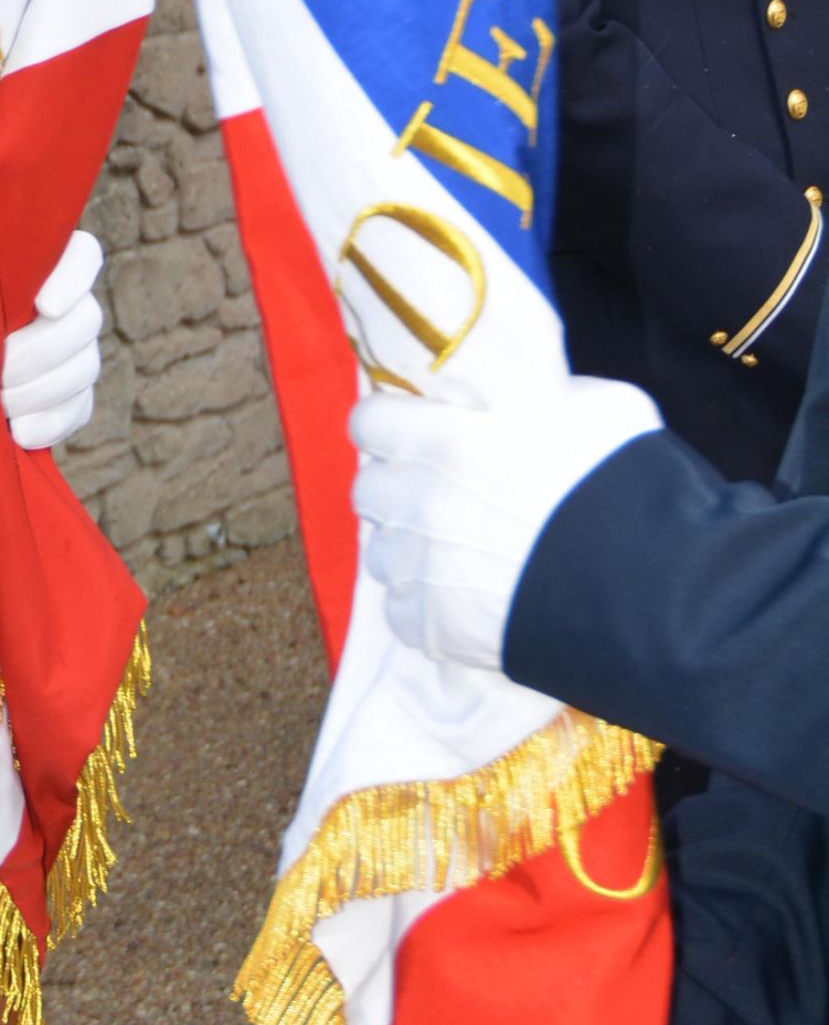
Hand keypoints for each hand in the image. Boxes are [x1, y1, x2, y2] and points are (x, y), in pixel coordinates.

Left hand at [0, 231, 104, 450]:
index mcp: (46, 266)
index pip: (84, 255)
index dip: (73, 280)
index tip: (44, 306)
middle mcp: (72, 305)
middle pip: (86, 320)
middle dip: (42, 352)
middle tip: (1, 372)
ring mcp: (79, 353)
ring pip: (85, 367)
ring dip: (42, 390)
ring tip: (0, 402)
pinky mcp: (74, 396)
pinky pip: (78, 409)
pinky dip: (50, 422)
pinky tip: (19, 431)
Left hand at [347, 376, 662, 674]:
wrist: (656, 594)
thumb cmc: (631, 487)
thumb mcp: (597, 409)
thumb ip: (542, 398)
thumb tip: (529, 398)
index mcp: (448, 441)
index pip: (369, 421)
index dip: (392, 427)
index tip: (416, 434)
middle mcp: (420, 502)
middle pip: (369, 489)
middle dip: (400, 489)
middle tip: (443, 497)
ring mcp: (421, 569)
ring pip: (383, 553)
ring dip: (412, 550)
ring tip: (461, 556)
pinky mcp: (431, 627)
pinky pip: (402, 610)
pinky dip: (426, 606)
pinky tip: (469, 602)